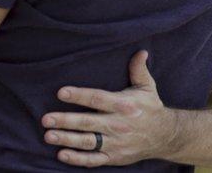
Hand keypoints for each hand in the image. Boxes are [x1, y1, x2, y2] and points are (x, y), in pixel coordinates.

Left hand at [41, 51, 175, 166]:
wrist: (165, 136)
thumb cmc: (151, 108)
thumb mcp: (147, 87)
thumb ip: (139, 69)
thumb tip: (141, 51)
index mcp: (124, 105)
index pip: (98, 99)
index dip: (79, 96)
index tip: (61, 93)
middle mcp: (118, 124)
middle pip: (88, 122)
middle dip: (66, 120)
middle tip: (46, 119)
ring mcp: (115, 143)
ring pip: (88, 142)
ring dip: (67, 139)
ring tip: (49, 135)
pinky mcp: (114, 157)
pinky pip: (93, 160)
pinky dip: (77, 159)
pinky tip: (62, 154)